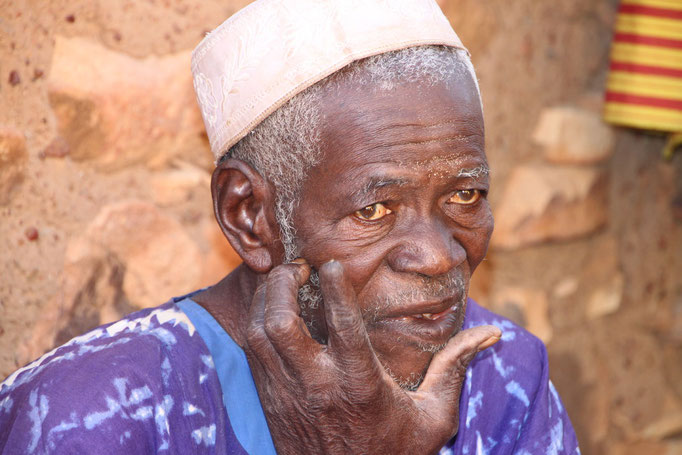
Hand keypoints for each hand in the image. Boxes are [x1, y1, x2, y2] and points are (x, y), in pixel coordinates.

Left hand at [244, 259, 500, 454]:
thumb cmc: (395, 454)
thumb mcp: (434, 416)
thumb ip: (455, 368)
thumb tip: (493, 336)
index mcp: (359, 385)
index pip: (343, 325)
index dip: (336, 286)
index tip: (332, 262)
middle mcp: (317, 386)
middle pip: (283, 323)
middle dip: (283, 284)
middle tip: (298, 266)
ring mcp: (289, 394)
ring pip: (260, 334)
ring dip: (266, 299)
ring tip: (283, 281)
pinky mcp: (271, 401)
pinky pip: (253, 352)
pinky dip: (257, 322)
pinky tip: (273, 309)